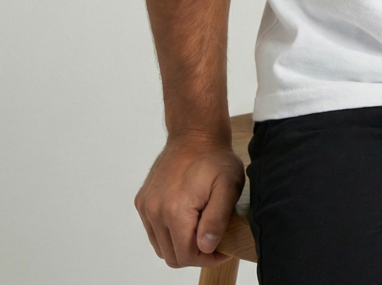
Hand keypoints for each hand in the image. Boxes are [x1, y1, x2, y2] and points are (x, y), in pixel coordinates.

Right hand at [135, 135, 244, 267]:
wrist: (195, 134)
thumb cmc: (215, 158)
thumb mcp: (228, 186)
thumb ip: (217, 219)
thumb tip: (206, 247)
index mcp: (175, 210)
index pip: (186, 256)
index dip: (208, 258)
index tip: (224, 249)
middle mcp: (154, 211)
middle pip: (172, 256)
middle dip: (195, 254)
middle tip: (214, 241)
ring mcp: (146, 206)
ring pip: (161, 246)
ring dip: (180, 244)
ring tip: (201, 228)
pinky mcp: (142, 201)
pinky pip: (154, 231)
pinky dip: (169, 233)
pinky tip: (187, 218)